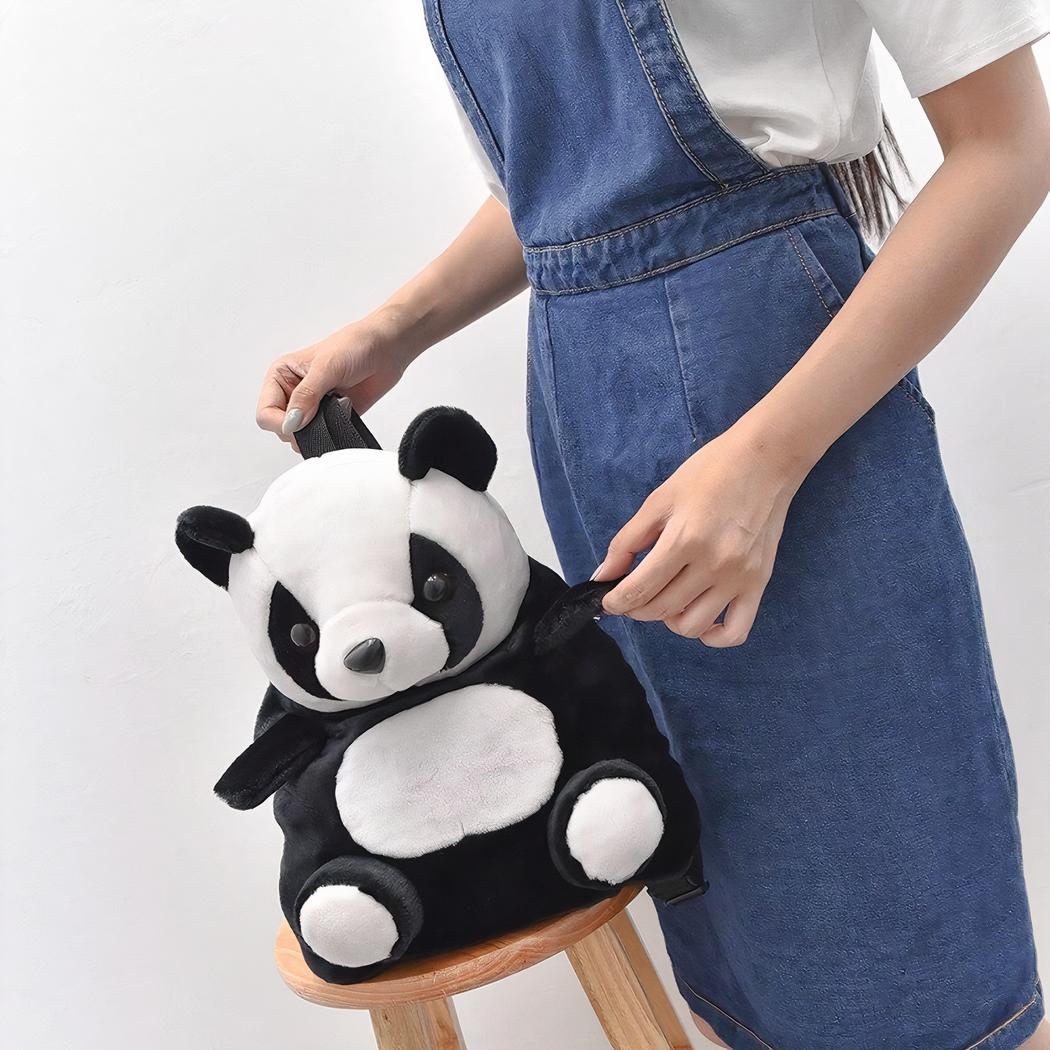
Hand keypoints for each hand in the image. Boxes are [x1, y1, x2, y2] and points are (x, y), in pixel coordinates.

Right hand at [256, 313, 414, 443]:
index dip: (281, 423)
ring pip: (302, 436)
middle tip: (319, 416)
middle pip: (281, 428)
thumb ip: (306, 396)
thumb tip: (292, 423)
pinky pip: (324, 436)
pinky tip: (342, 419)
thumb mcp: (325, 367)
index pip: (266, 412)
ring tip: (333, 412)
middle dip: (299, 429)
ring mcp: (312, 406)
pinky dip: (331, 435)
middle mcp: (293, 392)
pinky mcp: (332, 416)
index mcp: (281, 376)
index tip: (300, 423)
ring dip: (317, 432)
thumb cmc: (355, 345)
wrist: (386, 348)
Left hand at [592, 427, 807, 646]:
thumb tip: (602, 576)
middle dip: (636, 609)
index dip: (616, 601)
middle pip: (661, 609)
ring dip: (668, 621)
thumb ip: (627, 541)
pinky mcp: (759, 583)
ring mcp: (739, 577)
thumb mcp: (659, 500)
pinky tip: (698, 622)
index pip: (640, 589)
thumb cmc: (710, 472)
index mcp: (684, 539)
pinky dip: (712, 637)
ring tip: (664, 600)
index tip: (608, 601)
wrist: (765, 460)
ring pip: (692, 625)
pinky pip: (736, 631)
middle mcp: (713, 564)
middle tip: (630, 596)